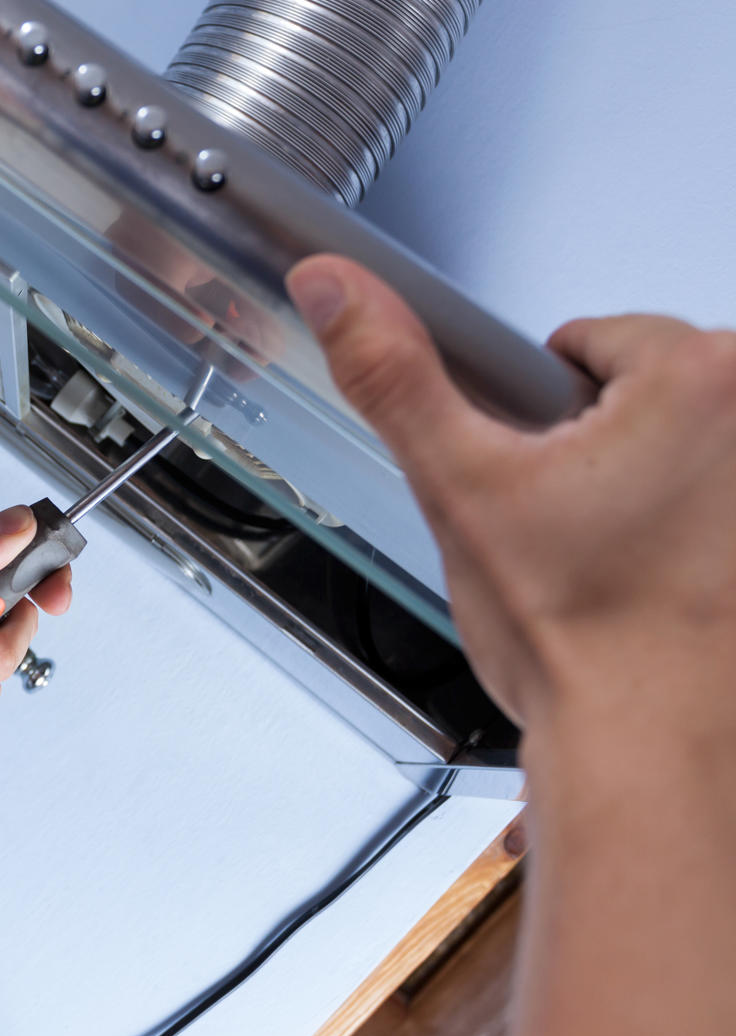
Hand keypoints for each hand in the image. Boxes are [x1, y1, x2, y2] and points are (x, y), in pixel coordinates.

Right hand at [287, 255, 735, 737]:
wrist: (648, 748)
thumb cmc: (580, 637)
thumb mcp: (457, 486)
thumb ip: (391, 374)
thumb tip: (337, 286)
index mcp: (700, 377)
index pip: (589, 340)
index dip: (539, 412)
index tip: (542, 479)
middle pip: (648, 389)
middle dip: (603, 446)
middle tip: (574, 528)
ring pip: (687, 447)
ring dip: (651, 488)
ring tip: (617, 562)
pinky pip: (715, 502)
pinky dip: (692, 534)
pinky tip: (660, 585)